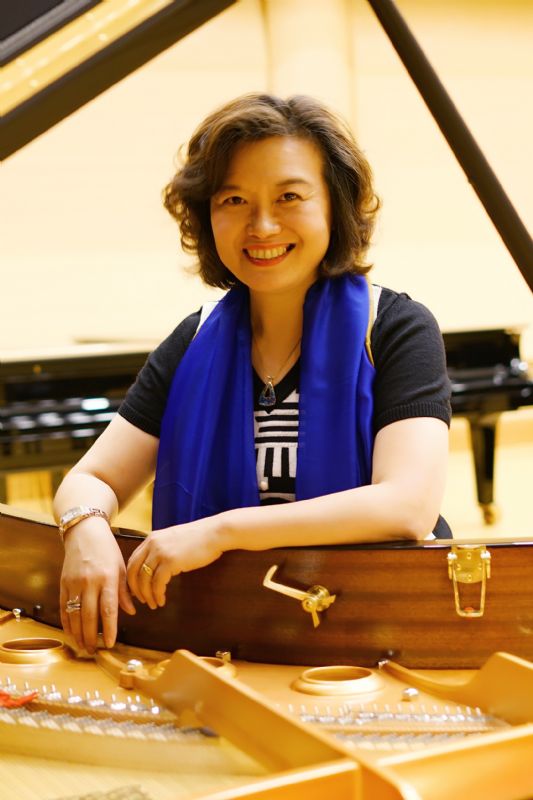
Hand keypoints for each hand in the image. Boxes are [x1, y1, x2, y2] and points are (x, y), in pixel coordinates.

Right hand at [60, 519, 135, 652]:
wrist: (85, 532)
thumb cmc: (107, 549)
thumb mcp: (121, 567)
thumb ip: (124, 591)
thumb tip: (131, 612)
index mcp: (107, 578)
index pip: (108, 609)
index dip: (109, 628)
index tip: (111, 644)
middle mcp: (89, 582)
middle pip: (89, 616)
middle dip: (92, 636)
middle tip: (94, 651)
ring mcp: (74, 583)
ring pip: (74, 615)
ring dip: (78, 633)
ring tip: (83, 647)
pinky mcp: (63, 583)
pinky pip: (63, 607)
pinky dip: (66, 622)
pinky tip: (70, 633)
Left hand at [126, 518, 224, 608]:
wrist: (214, 533)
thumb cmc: (199, 538)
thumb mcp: (173, 539)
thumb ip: (161, 549)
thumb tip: (154, 566)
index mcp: (152, 538)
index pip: (132, 561)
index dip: (131, 578)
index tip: (135, 589)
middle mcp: (152, 544)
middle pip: (133, 571)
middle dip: (135, 589)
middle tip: (141, 600)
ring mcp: (160, 552)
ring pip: (144, 580)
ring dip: (147, 596)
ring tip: (153, 604)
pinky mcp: (170, 562)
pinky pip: (158, 584)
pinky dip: (158, 595)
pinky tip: (162, 600)